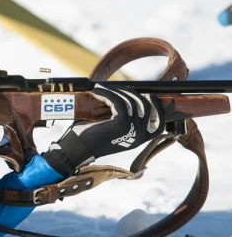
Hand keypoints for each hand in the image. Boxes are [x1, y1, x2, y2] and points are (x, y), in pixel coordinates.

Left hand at [44, 84, 164, 175]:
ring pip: (130, 101)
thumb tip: (124, 94)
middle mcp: (140, 136)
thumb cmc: (89, 137)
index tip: (148, 95)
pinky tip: (97, 91)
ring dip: (115, 91)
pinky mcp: (121, 124)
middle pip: (145, 106)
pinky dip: (107, 93)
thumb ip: (122, 116)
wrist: (76, 149)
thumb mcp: (111, 127)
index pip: (159, 124)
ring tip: (100, 88)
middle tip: (115, 88)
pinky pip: (118, 101)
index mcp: (139, 139)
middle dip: (131, 93)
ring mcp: (132, 130)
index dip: (158, 108)